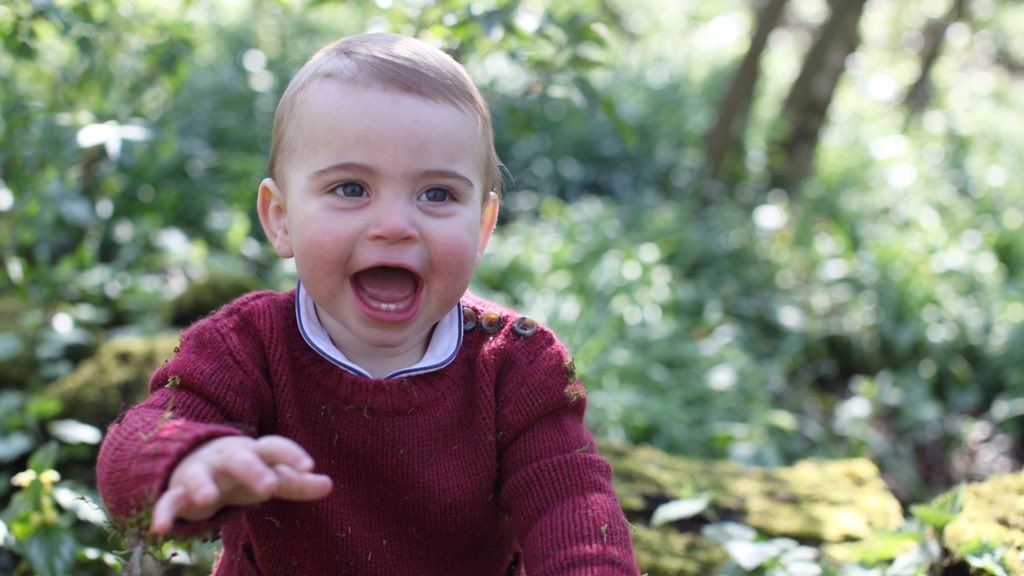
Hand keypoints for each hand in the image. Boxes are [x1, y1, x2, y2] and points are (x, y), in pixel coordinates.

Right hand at [150, 435, 332, 533]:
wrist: (190, 461)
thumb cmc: (240, 473)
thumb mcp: (268, 475)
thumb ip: (296, 482)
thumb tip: (329, 484)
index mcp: (253, 453)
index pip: (273, 447)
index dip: (291, 454)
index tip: (309, 466)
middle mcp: (227, 459)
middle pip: (240, 459)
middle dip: (253, 470)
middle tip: (269, 486)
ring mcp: (200, 473)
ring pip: (200, 476)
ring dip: (203, 486)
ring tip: (209, 500)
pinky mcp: (177, 492)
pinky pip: (169, 501)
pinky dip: (164, 513)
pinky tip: (161, 530)